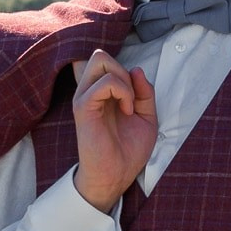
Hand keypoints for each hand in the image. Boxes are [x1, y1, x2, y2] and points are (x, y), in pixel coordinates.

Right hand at [71, 51, 155, 210]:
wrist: (117, 176)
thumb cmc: (128, 150)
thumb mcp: (147, 116)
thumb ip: (145, 92)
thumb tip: (137, 69)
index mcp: (102, 92)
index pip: (106, 61)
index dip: (125, 71)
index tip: (136, 97)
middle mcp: (90, 91)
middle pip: (100, 55)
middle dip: (122, 70)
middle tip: (132, 99)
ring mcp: (84, 97)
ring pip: (100, 59)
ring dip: (123, 80)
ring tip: (129, 105)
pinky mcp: (83, 107)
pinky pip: (103, 82)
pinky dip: (123, 91)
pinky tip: (127, 111)